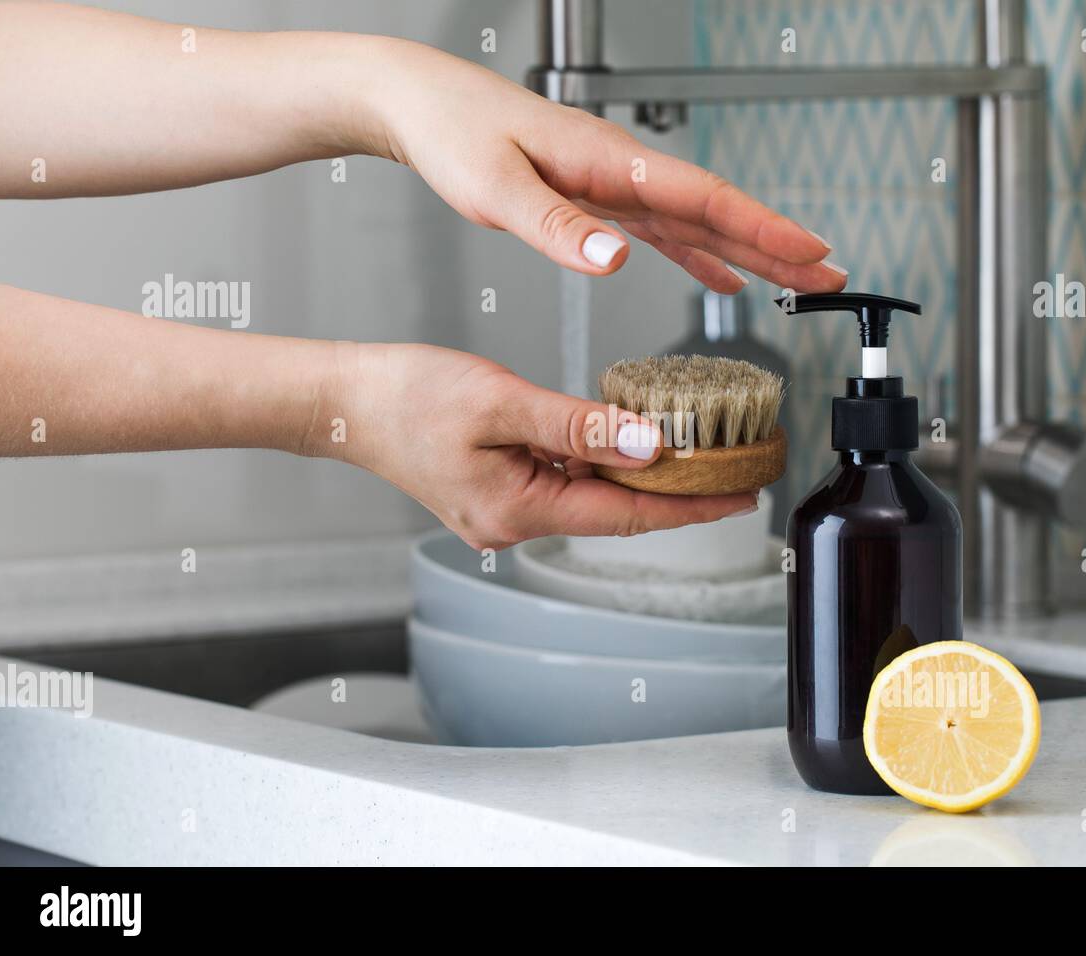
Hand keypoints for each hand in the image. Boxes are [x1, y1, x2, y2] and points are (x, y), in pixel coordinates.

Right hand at [320, 341, 756, 549]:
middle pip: (615, 511)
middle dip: (676, 490)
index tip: (741, 496)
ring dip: (638, 475)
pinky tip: (622, 440)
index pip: (628, 516)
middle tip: (734, 466)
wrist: (344, 401)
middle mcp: (514, 525)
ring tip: (694, 448)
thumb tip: (652, 447)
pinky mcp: (496, 492)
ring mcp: (503, 512)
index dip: (691, 506)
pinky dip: (598, 463)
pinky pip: (563, 482)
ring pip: (590, 495)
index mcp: (518, 511)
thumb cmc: (407, 397)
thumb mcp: (502, 402)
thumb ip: (581, 427)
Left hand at [359, 42, 847, 292]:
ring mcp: (617, 183)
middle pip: (721, 211)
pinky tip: (720, 277)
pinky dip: (699, 255)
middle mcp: (625, 169)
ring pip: (701, 222)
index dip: (766, 229)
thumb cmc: (455, 133)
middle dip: (780, 246)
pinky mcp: (599, 197)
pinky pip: (665, 230)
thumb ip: (557, 225)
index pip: (707, 197)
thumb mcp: (497, 186)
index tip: (814, 254)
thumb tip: (615, 259)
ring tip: (798, 281)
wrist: (422, 104)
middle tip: (833, 278)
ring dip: (752, 253)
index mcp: (612, 160)